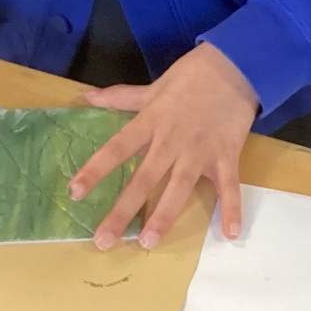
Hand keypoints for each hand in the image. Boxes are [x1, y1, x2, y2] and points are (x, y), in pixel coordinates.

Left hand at [68, 42, 256, 248]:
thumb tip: (85, 97)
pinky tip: (231, 234)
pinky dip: (232, 210)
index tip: (74, 192)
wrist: (235, 67)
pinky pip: (229, 187)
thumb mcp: (153, 87)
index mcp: (151, 123)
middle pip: (143, 179)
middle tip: (103, 241)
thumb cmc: (191, 77)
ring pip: (179, 188)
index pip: (117, 149)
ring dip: (164, 216)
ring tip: (148, 243)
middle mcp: (171, 141)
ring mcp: (200, 151)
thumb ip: (120, 97)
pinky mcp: (226, 156)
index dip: (95, 170)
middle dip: (122, 211)